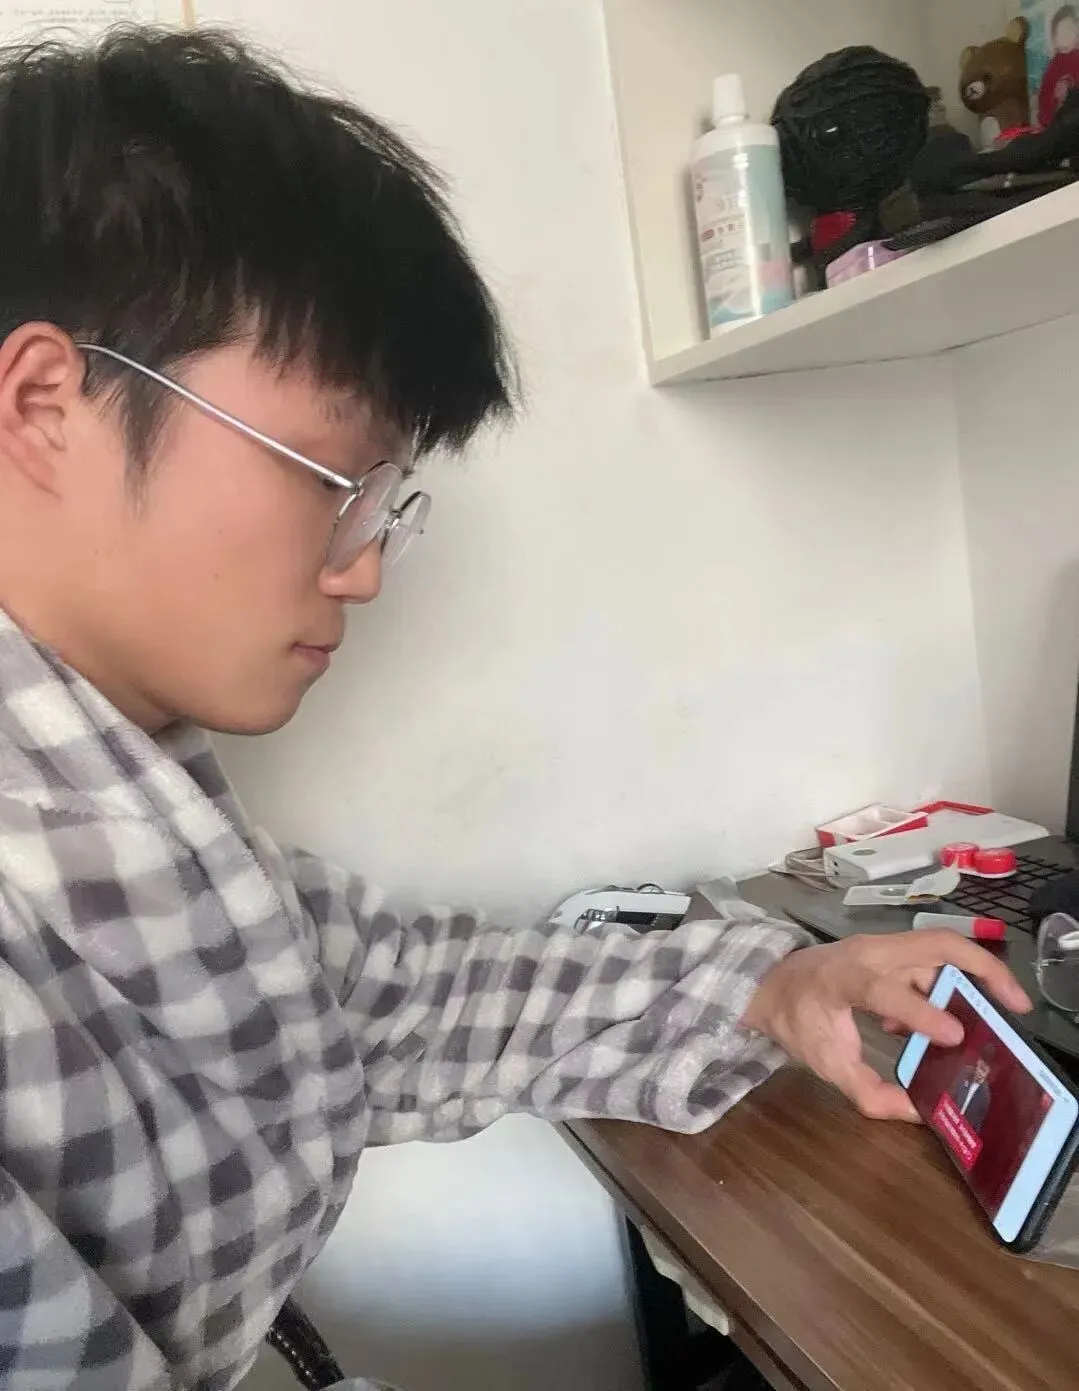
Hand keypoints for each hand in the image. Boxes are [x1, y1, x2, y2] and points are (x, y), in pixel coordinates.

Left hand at [740, 931, 1032, 1122]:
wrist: (771, 982)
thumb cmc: (796, 1020)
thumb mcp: (825, 1063)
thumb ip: (869, 1092)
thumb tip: (918, 1113)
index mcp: (843, 978)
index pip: (883, 990)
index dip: (920, 1012)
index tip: (955, 1036)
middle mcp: (869, 953)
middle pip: (936, 943)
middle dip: (983, 969)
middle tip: (1016, 1005)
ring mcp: (882, 946)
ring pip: (941, 949)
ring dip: (973, 978)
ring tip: (1000, 1013)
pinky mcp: (891, 950)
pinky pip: (932, 960)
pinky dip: (951, 985)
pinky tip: (948, 1021)